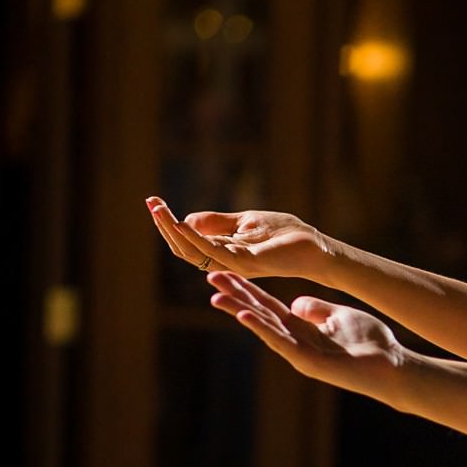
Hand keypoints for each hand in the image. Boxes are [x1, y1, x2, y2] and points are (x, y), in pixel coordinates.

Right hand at [147, 197, 331, 280]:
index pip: (188, 244)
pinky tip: (181, 223)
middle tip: (151, 203)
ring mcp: (235, 264)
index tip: (153, 202)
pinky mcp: (248, 262)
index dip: (169, 225)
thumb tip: (186, 219)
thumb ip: (216, 223)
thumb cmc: (284, 234)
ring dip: (173, 229)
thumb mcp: (244, 222)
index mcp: (224, 252)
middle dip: (165, 226)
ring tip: (158, 209)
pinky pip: (213, 252)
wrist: (316, 246)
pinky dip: (194, 237)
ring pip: (193, 251)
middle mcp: (226, 262)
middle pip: (185, 249)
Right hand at [208, 271, 403, 397]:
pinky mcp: (309, 363)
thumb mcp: (339, 317)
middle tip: (210, 277)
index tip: (225, 273)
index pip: (267, 306)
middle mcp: (295, 340)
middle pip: (259, 314)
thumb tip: (296, 303)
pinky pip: (281, 343)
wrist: (391, 366)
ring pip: (264, 329)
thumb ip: (316, 310)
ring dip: (239, 312)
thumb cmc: (369, 343)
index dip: (247, 290)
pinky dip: (262, 329)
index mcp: (301, 328)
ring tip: (216, 298)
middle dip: (235, 296)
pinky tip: (245, 317)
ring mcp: (300, 353)